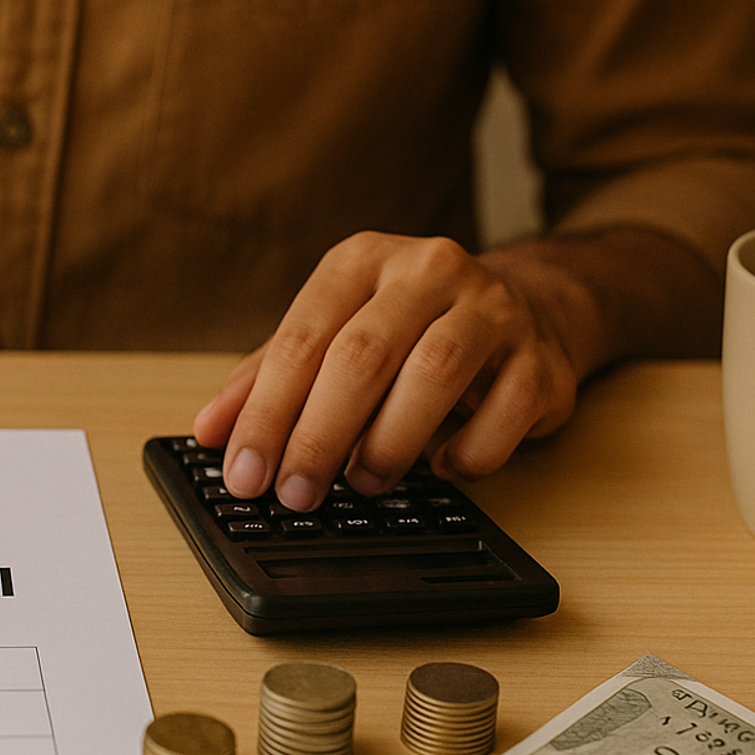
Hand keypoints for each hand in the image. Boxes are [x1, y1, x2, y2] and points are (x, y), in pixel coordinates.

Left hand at [192, 232, 583, 510]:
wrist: (527, 308)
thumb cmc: (408, 331)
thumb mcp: (332, 337)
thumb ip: (267, 379)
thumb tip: (212, 433)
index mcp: (362, 261)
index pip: (302, 338)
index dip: (267, 412)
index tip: (244, 473)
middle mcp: (428, 271)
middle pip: (362, 355)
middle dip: (319, 435)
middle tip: (294, 494)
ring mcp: (492, 309)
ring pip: (434, 374)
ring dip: (389, 443)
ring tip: (363, 482)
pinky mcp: (542, 357)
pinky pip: (505, 413)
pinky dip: (468, 452)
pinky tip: (442, 467)